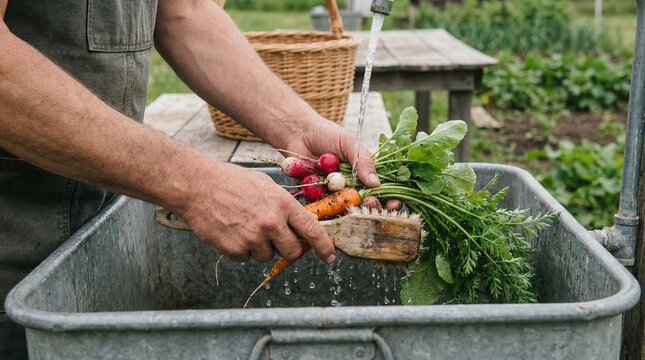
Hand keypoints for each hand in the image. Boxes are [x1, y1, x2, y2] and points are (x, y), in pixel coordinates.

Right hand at [177, 161, 334, 263]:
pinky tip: (231, 231)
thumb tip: (299, 223)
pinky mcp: (234, 249)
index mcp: (282, 204)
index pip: (312, 230)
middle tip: (277, 239)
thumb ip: (284, 205)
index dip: (324, 246)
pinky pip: (245, 258)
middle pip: (292, 251)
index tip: (329, 256)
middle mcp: (271, 223)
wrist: (197, 185)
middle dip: (288, 249)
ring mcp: (252, 238)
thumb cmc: (231, 181)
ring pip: (267, 256)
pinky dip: (241, 249)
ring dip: (261, 247)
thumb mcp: (265, 185)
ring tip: (245, 226)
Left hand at [280, 118, 401, 209]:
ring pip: (345, 209)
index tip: (393, 203)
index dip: (389, 199)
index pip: (381, 190)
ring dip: (349, 209)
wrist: (299, 133)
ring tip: (352, 203)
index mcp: (362, 174)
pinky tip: (330, 204)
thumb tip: (376, 184)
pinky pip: (323, 208)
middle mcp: (350, 187)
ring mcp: (333, 194)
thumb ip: (363, 161)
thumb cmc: (327, 134)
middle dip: (371, 207)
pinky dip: (327, 207)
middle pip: (366, 204)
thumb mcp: (350, 143)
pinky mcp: (316, 198)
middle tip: (369, 203)